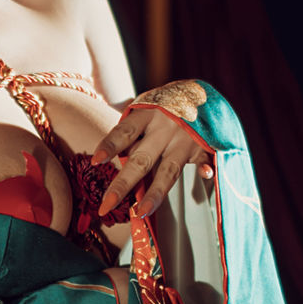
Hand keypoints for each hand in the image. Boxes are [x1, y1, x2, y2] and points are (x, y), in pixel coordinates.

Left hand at [94, 104, 215, 220]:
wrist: (201, 92)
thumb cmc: (164, 106)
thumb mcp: (146, 109)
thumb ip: (133, 134)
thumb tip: (116, 161)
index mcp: (146, 114)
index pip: (125, 132)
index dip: (110, 145)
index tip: (95, 160)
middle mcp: (164, 126)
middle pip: (141, 159)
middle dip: (123, 183)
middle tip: (106, 204)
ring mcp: (185, 137)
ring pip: (168, 170)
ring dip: (155, 192)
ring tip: (141, 211)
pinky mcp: (204, 144)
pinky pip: (204, 158)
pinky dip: (206, 166)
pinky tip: (206, 174)